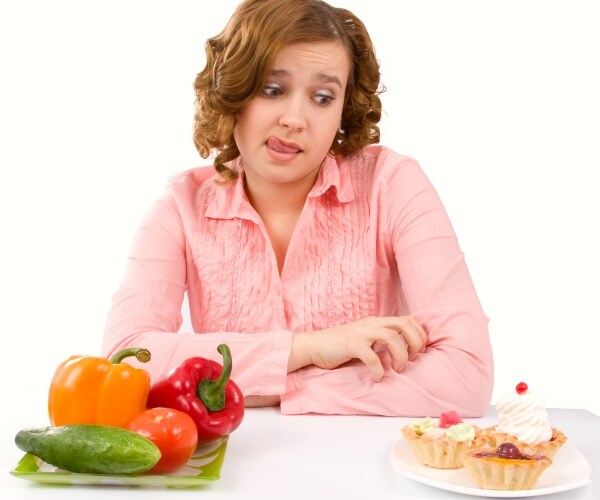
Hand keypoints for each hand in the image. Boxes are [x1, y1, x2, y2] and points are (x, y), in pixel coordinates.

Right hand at [289, 316, 426, 380]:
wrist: (314, 345)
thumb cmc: (341, 346)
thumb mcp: (366, 338)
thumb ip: (381, 339)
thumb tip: (404, 351)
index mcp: (377, 321)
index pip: (408, 320)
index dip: (419, 335)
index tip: (419, 352)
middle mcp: (371, 323)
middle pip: (404, 324)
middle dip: (415, 343)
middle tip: (412, 360)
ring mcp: (360, 332)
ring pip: (391, 336)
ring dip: (400, 355)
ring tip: (397, 370)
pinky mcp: (350, 344)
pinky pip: (370, 355)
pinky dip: (378, 368)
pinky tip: (377, 377)